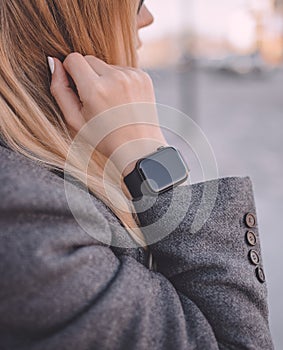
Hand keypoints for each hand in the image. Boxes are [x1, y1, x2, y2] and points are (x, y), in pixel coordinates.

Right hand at [48, 53, 167, 176]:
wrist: (138, 147)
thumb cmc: (104, 137)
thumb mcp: (74, 120)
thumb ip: (59, 89)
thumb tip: (54, 61)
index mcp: (96, 89)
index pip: (73, 59)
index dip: (70, 72)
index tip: (76, 88)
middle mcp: (115, 78)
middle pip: (89, 59)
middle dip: (87, 76)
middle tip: (94, 100)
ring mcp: (132, 76)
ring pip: (106, 65)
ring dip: (104, 79)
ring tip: (111, 103)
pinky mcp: (143, 77)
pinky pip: (122, 70)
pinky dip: (119, 81)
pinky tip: (122, 100)